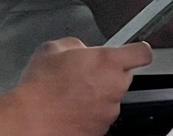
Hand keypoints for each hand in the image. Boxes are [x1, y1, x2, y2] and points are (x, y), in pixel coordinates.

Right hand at [6, 37, 150, 135]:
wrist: (31, 121)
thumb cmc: (41, 88)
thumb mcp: (53, 49)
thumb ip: (76, 45)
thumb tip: (79, 49)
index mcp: (108, 62)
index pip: (142, 53)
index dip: (137, 50)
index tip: (132, 51)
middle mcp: (115, 87)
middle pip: (125, 76)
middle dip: (110, 74)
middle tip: (87, 74)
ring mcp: (109, 111)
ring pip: (112, 97)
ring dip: (99, 95)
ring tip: (73, 94)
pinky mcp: (101, 129)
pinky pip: (101, 116)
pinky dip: (91, 113)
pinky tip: (71, 109)